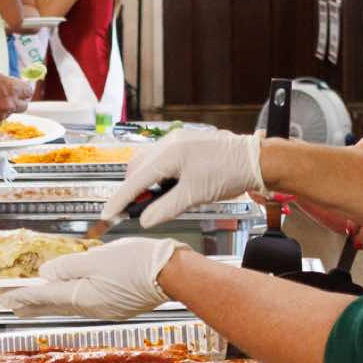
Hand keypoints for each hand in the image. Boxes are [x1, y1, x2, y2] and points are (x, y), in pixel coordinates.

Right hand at [0, 67, 32, 125]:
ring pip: (10, 113)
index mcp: (11, 89)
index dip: (24, 90)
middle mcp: (9, 104)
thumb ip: (5, 80)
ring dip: (5, 108)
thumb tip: (12, 83)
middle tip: (9, 96)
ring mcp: (1, 116)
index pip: (28, 91)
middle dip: (18, 100)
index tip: (21, 89)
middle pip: (24, 105)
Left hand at [0, 238, 180, 319]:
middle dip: (29, 304)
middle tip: (9, 305)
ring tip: (31, 302)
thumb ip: (70, 265)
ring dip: (46, 303)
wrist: (173, 275)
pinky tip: (68, 296)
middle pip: (52, 305)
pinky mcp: (116, 305)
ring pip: (67, 306)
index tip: (2, 297)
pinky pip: (84, 303)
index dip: (21, 295)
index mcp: (83, 295)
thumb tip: (48, 272)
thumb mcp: (99, 258)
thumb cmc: (141, 263)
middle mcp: (91, 307)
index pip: (43, 295)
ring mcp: (104, 308)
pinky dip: (68, 300)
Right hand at [99, 131, 263, 227]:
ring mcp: (177, 141)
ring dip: (146, 181)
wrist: (255, 159)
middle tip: (134, 210)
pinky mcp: (186, 144)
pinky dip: (158, 174)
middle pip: (137, 168)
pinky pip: (162, 158)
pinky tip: (169, 187)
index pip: (135, 180)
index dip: (120, 200)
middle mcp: (168, 144)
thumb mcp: (194, 196)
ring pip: (148, 162)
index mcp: (167, 155)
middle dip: (132, 189)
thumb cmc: (227, 174)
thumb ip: (165, 208)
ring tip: (154, 200)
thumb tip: (144, 220)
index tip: (107, 215)